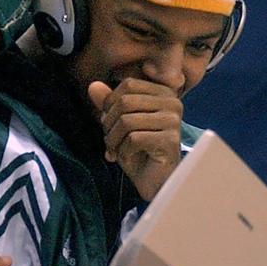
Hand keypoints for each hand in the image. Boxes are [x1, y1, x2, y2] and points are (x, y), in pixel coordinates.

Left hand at [87, 78, 182, 199]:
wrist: (153, 181)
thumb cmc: (137, 151)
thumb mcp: (118, 124)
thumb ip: (108, 103)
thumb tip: (93, 85)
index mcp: (162, 92)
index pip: (128, 84)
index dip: (110, 103)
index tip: (109, 124)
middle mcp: (172, 102)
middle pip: (125, 101)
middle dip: (109, 124)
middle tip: (110, 141)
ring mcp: (173, 121)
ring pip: (127, 121)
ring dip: (113, 140)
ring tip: (116, 150)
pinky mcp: (170, 140)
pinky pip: (134, 139)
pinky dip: (123, 151)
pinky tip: (128, 157)